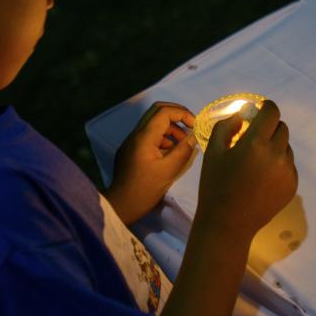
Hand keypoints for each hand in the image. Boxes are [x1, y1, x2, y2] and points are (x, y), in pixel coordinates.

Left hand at [103, 102, 196, 225]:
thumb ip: (183, 151)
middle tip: (190, 125)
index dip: (182, 113)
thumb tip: (193, 137)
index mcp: (144, 137)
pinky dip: (162, 137)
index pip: (164, 112)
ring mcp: (131, 141)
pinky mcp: (130, 150)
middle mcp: (135, 134)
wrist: (121, 205)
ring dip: (170, 127)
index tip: (195, 125)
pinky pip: (148, 135)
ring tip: (183, 143)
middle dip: (176, 114)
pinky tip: (170, 152)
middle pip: (156, 111)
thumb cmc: (145, 190)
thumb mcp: (168, 171)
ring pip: (152, 122)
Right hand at [193, 99, 297, 242]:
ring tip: (256, 162)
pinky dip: (278, 164)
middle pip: (282, 128)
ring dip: (274, 146)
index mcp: (256, 143)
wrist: (228, 224)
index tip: (258, 110)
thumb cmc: (215, 185)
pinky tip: (261, 178)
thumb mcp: (213, 151)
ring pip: (286, 147)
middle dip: (269, 127)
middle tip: (254, 138)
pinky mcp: (292, 186)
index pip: (272, 112)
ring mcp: (288, 171)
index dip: (266, 107)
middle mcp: (277, 154)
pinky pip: (289, 166)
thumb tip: (242, 115)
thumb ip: (227, 126)